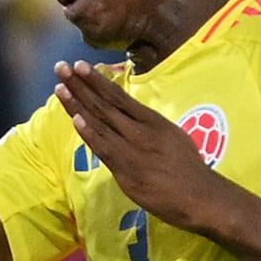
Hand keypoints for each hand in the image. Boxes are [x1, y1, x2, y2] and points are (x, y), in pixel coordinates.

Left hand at [53, 63, 229, 227]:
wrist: (200, 195)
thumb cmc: (188, 169)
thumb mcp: (172, 137)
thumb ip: (150, 128)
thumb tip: (133, 119)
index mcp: (152, 120)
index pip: (119, 96)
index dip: (97, 80)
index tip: (80, 65)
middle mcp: (140, 130)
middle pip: (104, 104)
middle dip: (80, 85)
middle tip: (61, 67)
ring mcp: (132, 149)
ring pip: (100, 122)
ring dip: (77, 104)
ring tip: (60, 86)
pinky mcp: (126, 169)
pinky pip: (104, 149)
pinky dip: (89, 133)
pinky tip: (75, 119)